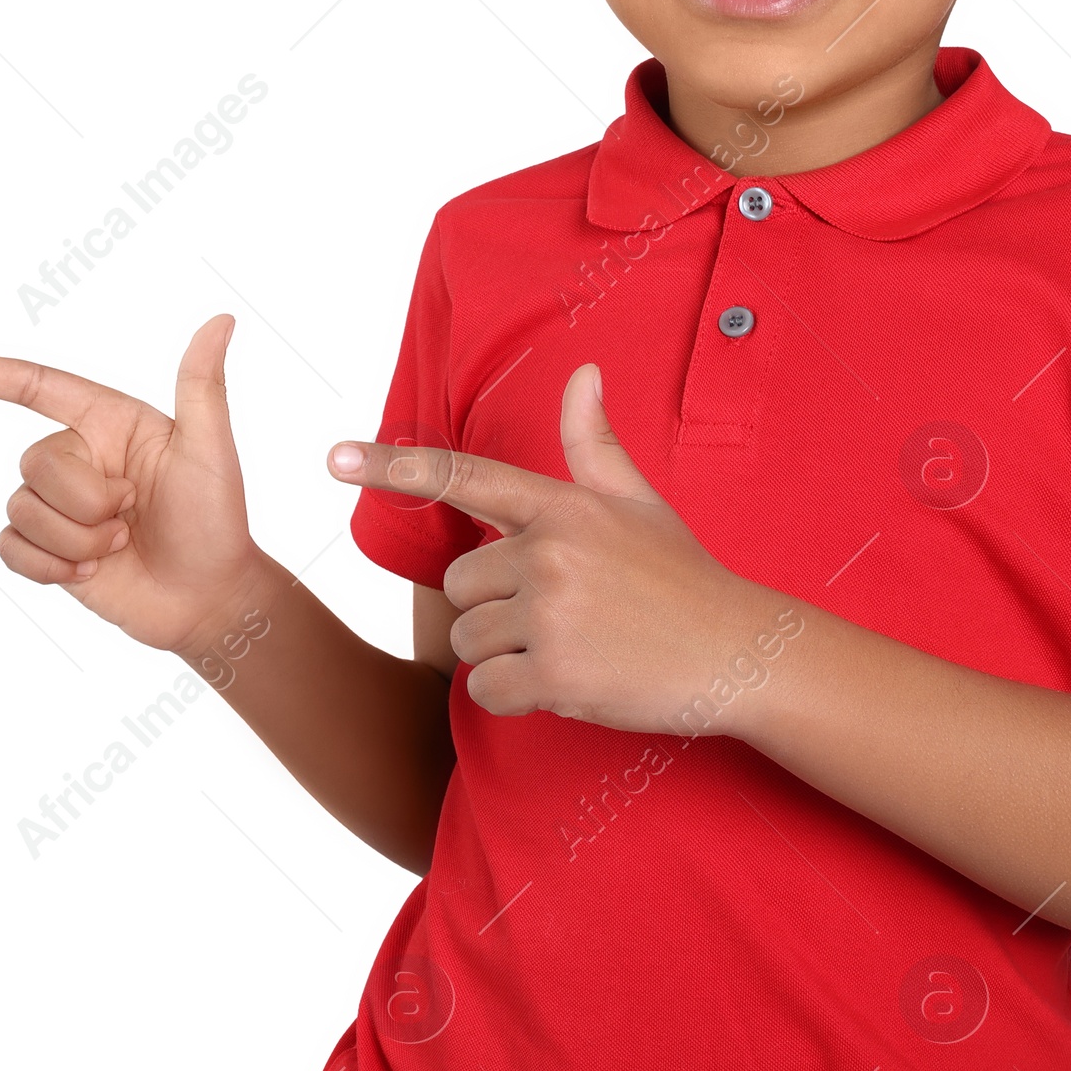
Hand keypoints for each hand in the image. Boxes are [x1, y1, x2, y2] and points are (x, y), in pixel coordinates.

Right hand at [0, 316, 265, 654]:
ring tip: (122, 545)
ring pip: (21, 508)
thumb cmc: (216, 520)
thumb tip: (221, 320)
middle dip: (85, 500)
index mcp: (111, 422)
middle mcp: (80, 457)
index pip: (40, 387)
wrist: (205, 599)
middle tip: (133, 516)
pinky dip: (49, 565)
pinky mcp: (46, 549)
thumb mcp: (211, 449)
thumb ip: (202, 385)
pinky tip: (92, 572)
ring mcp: (60, 505)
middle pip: (35, 462)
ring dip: (76, 538)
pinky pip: (10, 547)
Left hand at [328, 364, 785, 734]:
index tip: (334, 457)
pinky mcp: (556, 675)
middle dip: (495, 605)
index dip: (395, 466)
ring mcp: (552, 615)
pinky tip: (568, 685)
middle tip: (562, 614)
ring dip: (505, 654)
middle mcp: (551, 553)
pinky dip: (516, 698)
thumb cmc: (682, 576)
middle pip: (460, 583)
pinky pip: (488, 690)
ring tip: (571, 647)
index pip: (466, 478)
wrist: (736, 652)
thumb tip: (582, 371)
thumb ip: (594, 442)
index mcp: (564, 507)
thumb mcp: (638, 501)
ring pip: (468, 639)